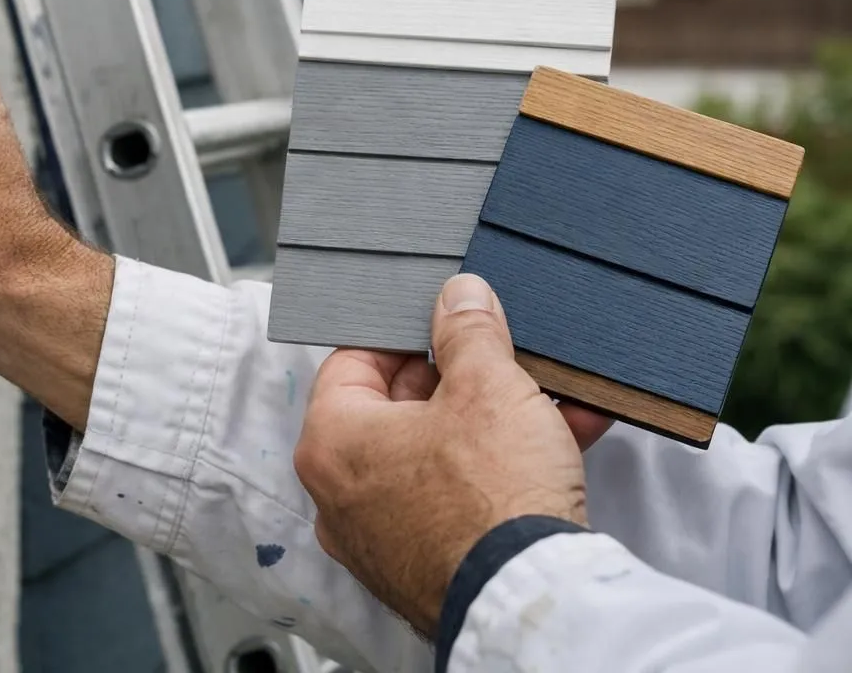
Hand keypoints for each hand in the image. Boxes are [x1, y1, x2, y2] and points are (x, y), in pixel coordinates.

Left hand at [293, 274, 610, 635]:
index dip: (404, 333)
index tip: (443, 319)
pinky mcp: (426, 565)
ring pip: (437, 454)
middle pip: (396, 409)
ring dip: (494, 420)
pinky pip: (460, 498)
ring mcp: (380, 536)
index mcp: (331, 442)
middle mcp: (341, 494)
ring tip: (549, 394)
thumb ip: (468, 331)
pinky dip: (503, 467)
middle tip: (501, 354)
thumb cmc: (491, 498)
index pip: (353, 362)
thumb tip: (460, 296)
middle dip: (460, 378)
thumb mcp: (488, 386)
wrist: (530, 600)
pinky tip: (564, 436)